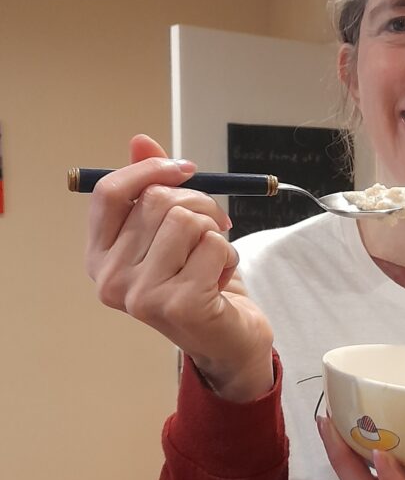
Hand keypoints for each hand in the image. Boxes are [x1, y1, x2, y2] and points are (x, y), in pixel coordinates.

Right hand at [86, 134, 275, 401]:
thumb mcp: (173, 230)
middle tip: (214, 225)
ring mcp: (141, 296)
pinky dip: (229, 255)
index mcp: (100, 257)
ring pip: (186, 220)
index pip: (110, 192)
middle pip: (156, 201)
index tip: (185, 168)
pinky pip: (213, 245)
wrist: (230, 339)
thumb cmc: (200, 281)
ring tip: (214, 258)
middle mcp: (111, 279)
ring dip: (215, 232)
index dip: (150, 169)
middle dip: (199, 203)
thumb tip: (139, 140)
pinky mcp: (177, 306)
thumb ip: (153, 186)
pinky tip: (221, 279)